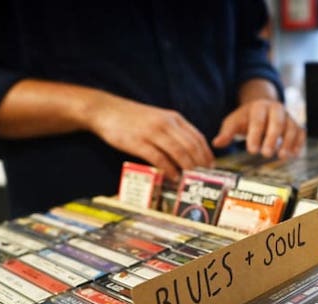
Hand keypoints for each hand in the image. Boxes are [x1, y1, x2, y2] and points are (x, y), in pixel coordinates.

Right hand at [85, 93, 213, 179]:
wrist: (106, 110)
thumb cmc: (132, 117)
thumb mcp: (158, 118)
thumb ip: (173, 131)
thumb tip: (188, 150)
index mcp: (173, 118)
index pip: (197, 137)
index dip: (206, 153)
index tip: (211, 166)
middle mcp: (166, 124)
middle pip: (191, 146)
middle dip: (200, 163)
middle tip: (204, 176)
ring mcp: (152, 133)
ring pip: (179, 153)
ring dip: (187, 168)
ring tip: (191, 179)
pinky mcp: (139, 143)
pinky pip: (160, 159)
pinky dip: (169, 170)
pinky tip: (173, 177)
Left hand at [213, 99, 304, 158]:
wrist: (262, 108)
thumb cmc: (246, 118)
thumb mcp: (233, 122)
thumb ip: (226, 133)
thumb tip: (216, 143)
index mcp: (259, 107)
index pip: (258, 121)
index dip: (255, 135)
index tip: (252, 150)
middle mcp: (276, 109)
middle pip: (277, 122)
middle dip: (272, 138)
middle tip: (266, 154)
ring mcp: (288, 117)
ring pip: (291, 127)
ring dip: (288, 142)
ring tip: (282, 156)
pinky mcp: (296, 125)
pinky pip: (301, 133)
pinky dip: (298, 143)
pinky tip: (293, 155)